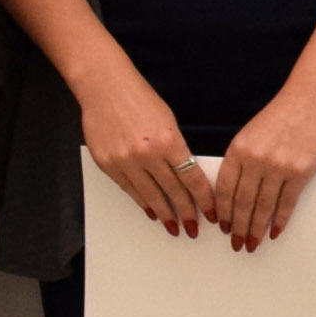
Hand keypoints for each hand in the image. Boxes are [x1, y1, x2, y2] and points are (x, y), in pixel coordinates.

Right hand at [77, 57, 207, 238]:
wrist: (104, 87)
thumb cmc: (140, 100)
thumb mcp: (168, 121)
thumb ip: (176, 149)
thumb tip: (185, 177)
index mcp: (168, 141)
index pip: (191, 178)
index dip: (203, 199)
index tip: (211, 214)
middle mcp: (147, 154)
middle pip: (172, 192)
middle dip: (185, 213)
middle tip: (193, 229)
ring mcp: (125, 161)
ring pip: (149, 195)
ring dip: (163, 214)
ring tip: (174, 227)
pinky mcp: (107, 164)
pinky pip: (129, 189)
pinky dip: (142, 201)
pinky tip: (151, 210)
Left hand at [215, 85, 315, 251]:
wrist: (311, 99)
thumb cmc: (282, 115)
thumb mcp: (250, 134)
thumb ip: (242, 159)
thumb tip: (237, 190)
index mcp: (238, 150)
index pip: (225, 189)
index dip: (223, 211)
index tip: (223, 227)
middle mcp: (255, 160)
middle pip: (242, 202)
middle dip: (238, 227)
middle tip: (237, 243)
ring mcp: (278, 166)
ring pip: (263, 206)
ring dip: (257, 228)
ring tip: (253, 243)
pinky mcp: (300, 172)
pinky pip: (287, 202)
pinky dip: (280, 219)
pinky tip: (275, 230)